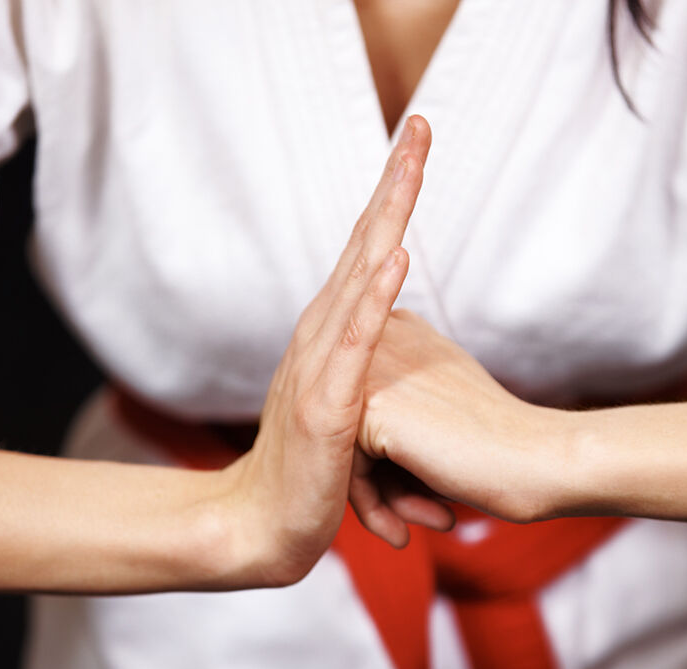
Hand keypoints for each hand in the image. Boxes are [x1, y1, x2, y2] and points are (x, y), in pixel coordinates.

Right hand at [225, 116, 433, 586]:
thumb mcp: (344, 402)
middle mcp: (320, 337)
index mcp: (332, 335)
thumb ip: (364, 362)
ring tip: (411, 169)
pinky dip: (371, 300)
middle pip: (362, 247)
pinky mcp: (325, 409)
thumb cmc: (310, 466)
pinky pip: (351, 347)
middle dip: (392, 185)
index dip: (392, 199)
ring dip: (385, 223)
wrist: (266, 523)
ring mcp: (319, 369)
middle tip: (420, 127)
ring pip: (356, 283)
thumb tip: (386, 331)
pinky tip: (391, 258)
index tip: (418, 147)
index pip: (368, 252)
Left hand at [354, 311, 570, 528]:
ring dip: (378, 499)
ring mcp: (371, 371)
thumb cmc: (493, 444)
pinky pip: (348, 471)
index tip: (414, 491)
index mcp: (397, 331)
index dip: (381, 456)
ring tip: (414, 524)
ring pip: (342, 451)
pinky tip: (406, 531)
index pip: (356, 404)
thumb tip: (358, 443)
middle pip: (345, 427)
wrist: (534, 458)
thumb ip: (397, 402)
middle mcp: (379, 341)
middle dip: (377, 482)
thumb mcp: (437, 406)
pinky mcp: (370, 407)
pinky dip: (375, 507)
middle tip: (414, 517)